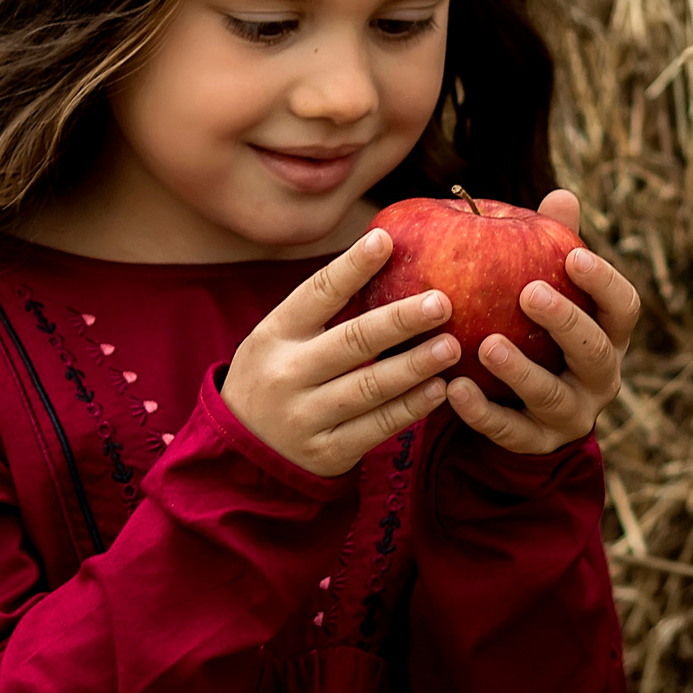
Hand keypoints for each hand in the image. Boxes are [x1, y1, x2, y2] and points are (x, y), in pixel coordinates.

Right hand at [223, 226, 459, 477]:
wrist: (242, 449)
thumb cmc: (277, 374)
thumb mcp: (280, 337)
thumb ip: (322, 308)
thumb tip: (383, 251)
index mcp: (274, 334)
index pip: (317, 294)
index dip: (351, 267)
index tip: (385, 240)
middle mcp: (287, 374)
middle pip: (351, 342)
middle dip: (400, 320)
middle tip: (441, 302)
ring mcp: (305, 416)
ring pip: (369, 388)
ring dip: (414, 366)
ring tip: (450, 347)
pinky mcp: (327, 452)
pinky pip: (376, 427)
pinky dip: (410, 408)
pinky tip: (438, 390)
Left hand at [445, 189, 638, 454]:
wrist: (523, 406)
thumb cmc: (536, 329)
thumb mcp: (547, 287)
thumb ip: (551, 246)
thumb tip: (561, 194)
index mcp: (609, 334)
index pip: (624, 308)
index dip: (604, 283)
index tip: (573, 255)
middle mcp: (600, 377)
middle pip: (595, 352)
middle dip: (566, 322)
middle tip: (530, 292)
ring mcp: (570, 414)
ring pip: (551, 395)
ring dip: (521, 370)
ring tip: (488, 344)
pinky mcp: (534, 443)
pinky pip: (510, 431)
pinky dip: (482, 412)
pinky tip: (453, 388)